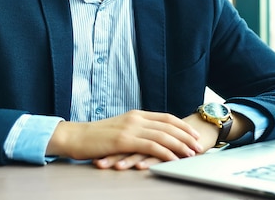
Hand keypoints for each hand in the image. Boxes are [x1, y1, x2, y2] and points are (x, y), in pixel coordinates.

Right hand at [46, 110, 202, 166]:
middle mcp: (136, 118)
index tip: (193, 133)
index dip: (181, 126)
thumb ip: (134, 130)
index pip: (165, 117)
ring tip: (191, 154)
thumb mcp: (119, 129)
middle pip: (168, 125)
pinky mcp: (124, 140)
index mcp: (136, 114)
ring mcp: (130, 128)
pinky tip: (173, 160)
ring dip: (179, 145)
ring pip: (162, 135)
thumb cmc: (95, 137)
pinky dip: (165, 152)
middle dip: (186, 135)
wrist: (75, 136)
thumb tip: (149, 137)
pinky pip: (150, 146)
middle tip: (198, 145)